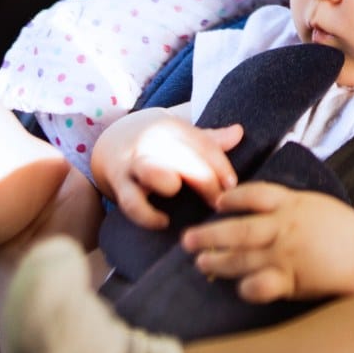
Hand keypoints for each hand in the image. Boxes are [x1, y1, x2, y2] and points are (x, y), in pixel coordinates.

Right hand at [90, 108, 242, 228]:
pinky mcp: (120, 184)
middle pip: (183, 157)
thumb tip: (239, 132)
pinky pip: (132, 202)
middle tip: (219, 202)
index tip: (232, 186)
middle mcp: (155, 143)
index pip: (203, 145)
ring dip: (167, 182)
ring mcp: (136, 163)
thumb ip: (211, 139)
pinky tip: (163, 222)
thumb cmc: (160, 144)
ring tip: (182, 197)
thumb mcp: (183, 135)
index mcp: (175, 129)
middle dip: (204, 179)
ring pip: (151, 170)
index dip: (220, 166)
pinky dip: (147, 215)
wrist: (114, 140)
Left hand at [181, 182, 353, 302]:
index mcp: (291, 204)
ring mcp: (287, 254)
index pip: (254, 195)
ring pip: (244, 258)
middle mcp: (285, 227)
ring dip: (219, 261)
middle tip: (187, 239)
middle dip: (210, 234)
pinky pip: (262, 285)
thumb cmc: (338, 228)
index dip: (232, 198)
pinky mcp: (292, 279)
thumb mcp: (311, 204)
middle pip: (240, 229)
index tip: (216, 202)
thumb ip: (283, 204)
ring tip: (201, 263)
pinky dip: (247, 287)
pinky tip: (236, 287)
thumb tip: (253, 205)